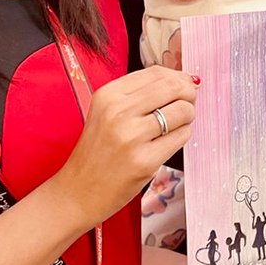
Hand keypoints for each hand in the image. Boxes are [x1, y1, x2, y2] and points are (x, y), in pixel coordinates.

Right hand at [56, 67, 196, 227]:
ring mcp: (132, 137)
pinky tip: (168, 143)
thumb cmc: (97, 152)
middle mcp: (118, 112)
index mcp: (108, 95)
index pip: (156, 72)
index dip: (177, 78)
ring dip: (187, 117)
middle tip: (186, 105)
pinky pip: (181, 136)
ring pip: (182, 110)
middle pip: (173, 87)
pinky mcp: (145, 161)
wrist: (78, 192)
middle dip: (188, 95)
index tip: (182, 87)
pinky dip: (182, 136)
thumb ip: (140, 94)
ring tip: (175, 126)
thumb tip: (184, 80)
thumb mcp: (107, 113)